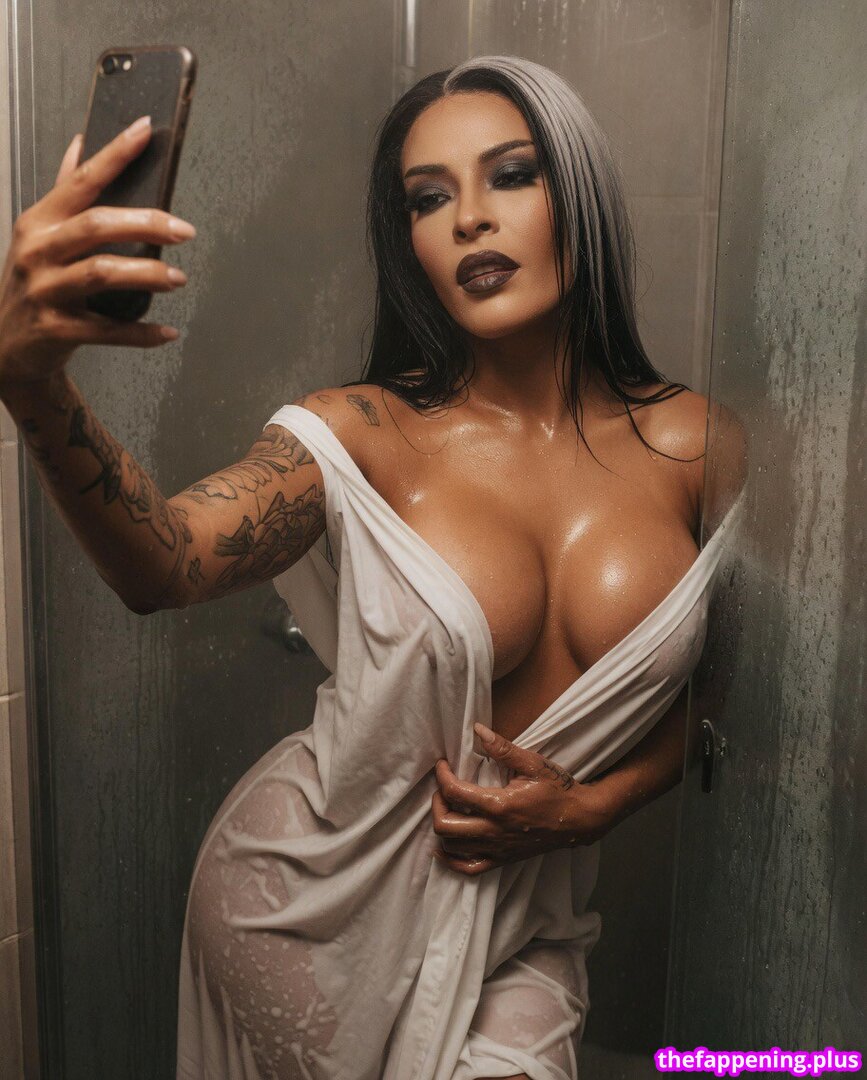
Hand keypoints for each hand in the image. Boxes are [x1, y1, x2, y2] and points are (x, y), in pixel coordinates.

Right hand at [0, 116, 194, 390]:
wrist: (3, 344)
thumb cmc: (30, 284)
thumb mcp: (39, 235)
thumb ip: (64, 193)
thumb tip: (81, 145)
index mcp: (39, 222)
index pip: (81, 180)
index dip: (115, 154)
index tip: (145, 131)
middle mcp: (38, 251)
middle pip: (96, 226)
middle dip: (145, 224)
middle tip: (184, 230)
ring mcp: (44, 291)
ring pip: (101, 273)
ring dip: (147, 274)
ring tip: (177, 277)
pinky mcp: (55, 330)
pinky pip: (107, 330)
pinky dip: (141, 332)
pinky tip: (166, 331)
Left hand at [430, 722, 614, 875]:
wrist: (579, 819)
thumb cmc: (557, 790)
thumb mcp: (533, 763)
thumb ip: (502, 748)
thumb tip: (477, 730)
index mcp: (499, 805)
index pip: (454, 792)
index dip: (441, 775)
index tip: (442, 764)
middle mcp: (494, 831)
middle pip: (445, 825)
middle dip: (437, 803)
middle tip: (444, 788)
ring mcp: (497, 849)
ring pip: (452, 847)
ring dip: (443, 826)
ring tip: (448, 809)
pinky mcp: (502, 860)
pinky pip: (468, 868)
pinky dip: (451, 859)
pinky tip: (444, 847)